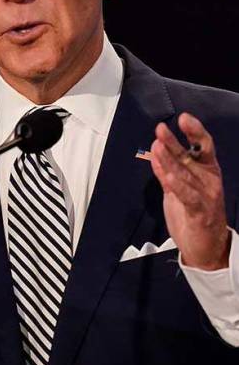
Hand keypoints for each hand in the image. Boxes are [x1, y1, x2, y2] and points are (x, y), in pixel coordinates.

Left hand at [149, 113, 230, 269]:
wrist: (206, 246)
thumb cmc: (193, 213)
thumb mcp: (178, 188)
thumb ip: (168, 170)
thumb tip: (156, 148)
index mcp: (207, 171)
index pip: (203, 147)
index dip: (195, 131)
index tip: (183, 118)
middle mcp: (208, 180)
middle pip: (193, 156)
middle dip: (176, 141)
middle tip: (160, 129)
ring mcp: (206, 195)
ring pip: (186, 174)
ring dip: (170, 160)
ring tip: (157, 145)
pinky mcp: (199, 212)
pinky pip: (187, 195)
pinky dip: (176, 184)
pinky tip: (167, 174)